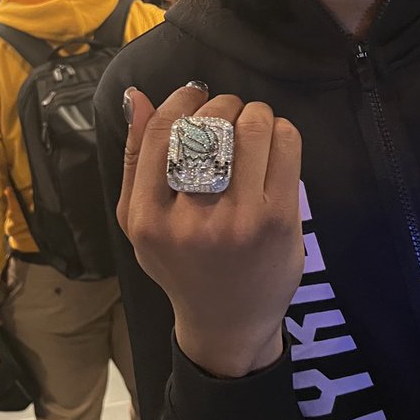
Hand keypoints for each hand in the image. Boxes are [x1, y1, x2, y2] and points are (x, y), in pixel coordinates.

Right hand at [119, 83, 303, 378]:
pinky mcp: (279, 219)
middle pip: (210, 123)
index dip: (182, 99)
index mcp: (147, 218)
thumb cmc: (181, 264)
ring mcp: (239, 220)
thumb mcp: (139, 221)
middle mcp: (191, 220)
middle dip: (223, 105)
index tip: (194, 96)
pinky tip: (272, 145)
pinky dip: (280, 130)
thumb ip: (135, 159)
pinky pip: (285, 144)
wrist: (227, 323)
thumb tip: (137, 96)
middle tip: (228, 116)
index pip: (163, 131)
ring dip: (254, 114)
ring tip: (252, 128)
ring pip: (252, 126)